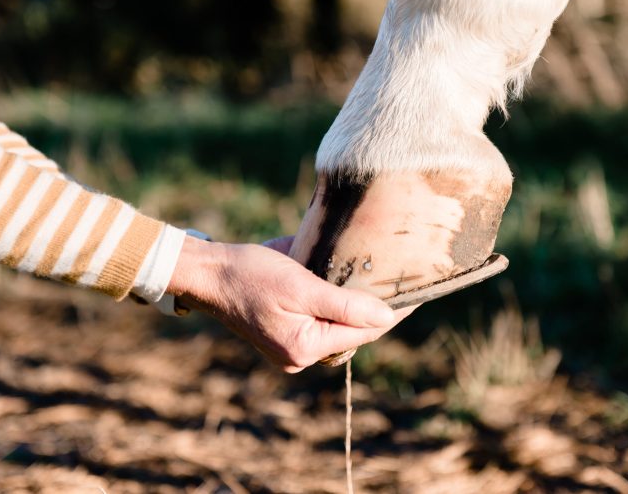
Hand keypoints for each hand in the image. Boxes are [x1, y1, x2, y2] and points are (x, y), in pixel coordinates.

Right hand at [167, 235, 413, 372]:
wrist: (209, 273)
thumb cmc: (250, 275)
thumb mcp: (300, 286)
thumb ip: (344, 305)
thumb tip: (386, 317)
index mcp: (305, 347)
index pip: (363, 331)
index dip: (392, 311)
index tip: (418, 292)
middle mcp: (300, 354)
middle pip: (352, 331)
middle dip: (375, 307)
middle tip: (401, 280)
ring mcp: (291, 346)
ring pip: (338, 326)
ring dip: (356, 304)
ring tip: (382, 280)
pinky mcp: (285, 333)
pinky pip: (320, 321)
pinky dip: (335, 304)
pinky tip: (347, 284)